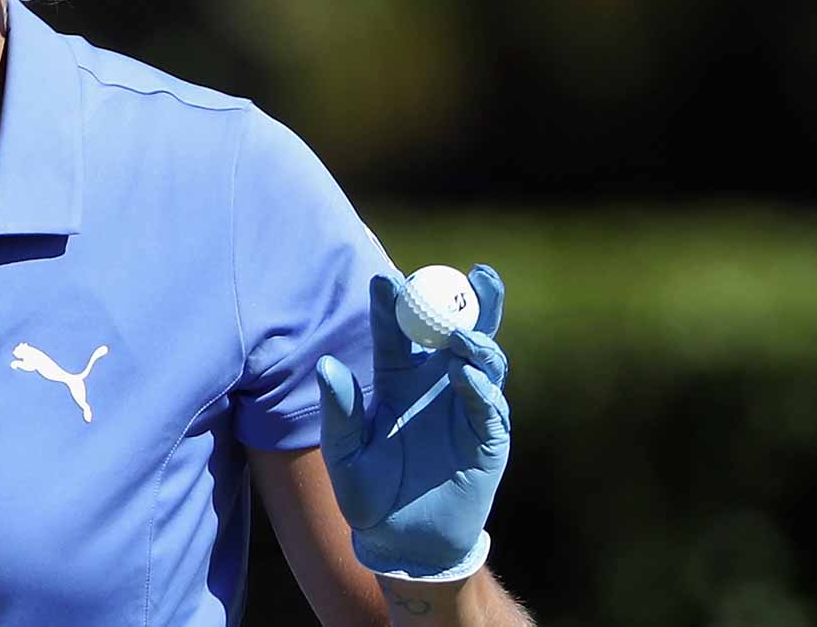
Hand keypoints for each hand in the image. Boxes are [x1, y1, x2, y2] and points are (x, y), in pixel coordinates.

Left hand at [314, 265, 510, 580]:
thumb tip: (326, 365)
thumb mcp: (345, 454)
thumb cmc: (366, 494)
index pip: (398, 331)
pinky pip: (489, 409)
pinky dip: (481, 390)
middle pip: (458, 331)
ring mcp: (465, 410)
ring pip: (484, 362)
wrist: (401, 543)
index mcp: (398, 380)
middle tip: (474, 273)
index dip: (394, 303)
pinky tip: (467, 376)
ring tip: (463, 333)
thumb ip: (340, 412)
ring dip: (478, 342)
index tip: (386, 278)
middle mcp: (436, 386)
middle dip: (469, 300)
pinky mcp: (488, 441)